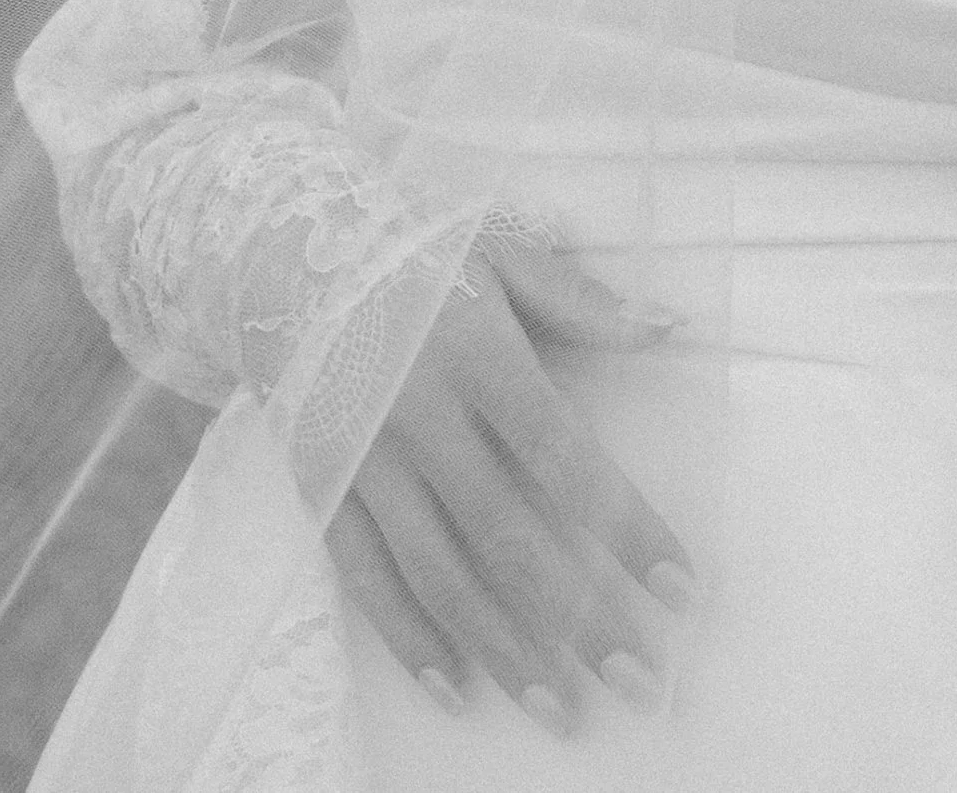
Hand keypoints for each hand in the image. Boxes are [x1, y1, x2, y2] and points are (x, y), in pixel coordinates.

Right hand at [326, 236, 694, 732]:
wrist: (278, 251)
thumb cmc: (414, 252)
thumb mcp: (500, 250)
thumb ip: (581, 299)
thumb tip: (672, 326)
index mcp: (476, 351)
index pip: (563, 456)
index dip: (622, 526)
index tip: (678, 587)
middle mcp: (420, 415)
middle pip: (505, 534)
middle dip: (576, 617)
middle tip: (637, 680)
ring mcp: (365, 459)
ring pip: (436, 572)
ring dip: (500, 646)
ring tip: (558, 707)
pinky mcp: (322, 487)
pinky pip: (364, 577)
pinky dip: (405, 636)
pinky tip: (452, 686)